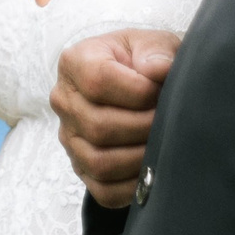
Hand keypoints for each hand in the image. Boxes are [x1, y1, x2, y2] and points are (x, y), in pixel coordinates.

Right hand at [53, 30, 178, 207]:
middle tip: (170, 121)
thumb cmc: (146, 63)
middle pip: (98, 126)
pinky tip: (154, 168)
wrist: (140, 85)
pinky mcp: (82, 169)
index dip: (138, 91)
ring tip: (163, 142)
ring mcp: (69, 139)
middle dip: (144, 126)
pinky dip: (133, 186)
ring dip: (140, 157)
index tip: (161, 90)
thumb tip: (157, 70)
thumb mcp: (154, 44)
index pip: (97, 82)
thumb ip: (156, 51)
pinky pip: (103, 190)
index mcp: (75, 62)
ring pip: (100, 162)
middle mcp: (64, 101)